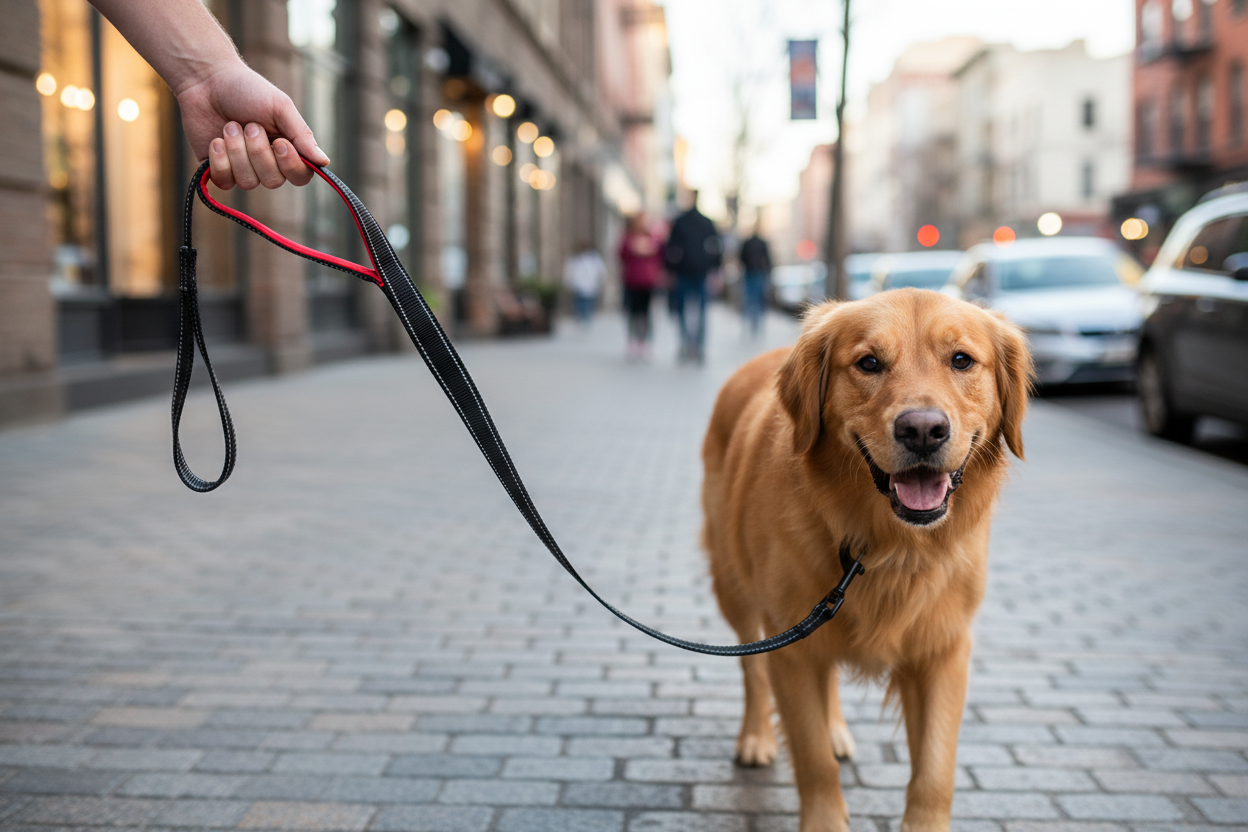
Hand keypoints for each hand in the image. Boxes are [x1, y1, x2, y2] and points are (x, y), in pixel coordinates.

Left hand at [176, 61, 329, 190]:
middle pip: (273, 181)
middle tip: (249, 125)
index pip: (300, 176)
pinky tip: (216, 140)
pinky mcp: (218, 169)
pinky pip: (225, 181)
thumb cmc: (247, 89)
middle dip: (258, 152)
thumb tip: (324, 162)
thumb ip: (301, 135)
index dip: (290, 165)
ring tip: (230, 126)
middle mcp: (267, 163)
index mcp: (287, 148)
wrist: (206, 80)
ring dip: (237, 151)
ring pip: (248, 182)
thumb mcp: (280, 107)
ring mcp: (242, 168)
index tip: (279, 142)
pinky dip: (220, 159)